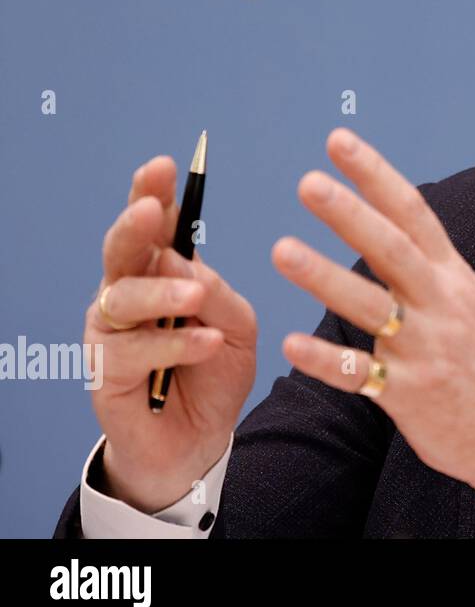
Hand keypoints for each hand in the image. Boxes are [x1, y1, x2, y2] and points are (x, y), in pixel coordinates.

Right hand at [87, 156, 257, 512]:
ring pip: (123, 296)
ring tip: (195, 298)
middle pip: (122, 249)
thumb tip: (186, 265)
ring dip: (161, 292)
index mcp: (162, 271)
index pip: (156, 225)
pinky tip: (204, 344)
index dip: (155, 194)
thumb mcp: (236, 326)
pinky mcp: (106, 371)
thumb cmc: (214, 372)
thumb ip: (217, 293)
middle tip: (151, 209)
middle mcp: (128, 292)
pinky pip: (136, 349)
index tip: (165, 166)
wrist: (199, 440)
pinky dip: (175, 344)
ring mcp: (112, 331)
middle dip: (135, 224)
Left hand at [272, 128, 474, 530]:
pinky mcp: (411, 394)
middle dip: (350, 214)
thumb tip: (391, 221)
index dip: (376, 175)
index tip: (339, 142)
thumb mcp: (470, 303)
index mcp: (454, 277)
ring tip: (282, 249)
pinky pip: (362, 375)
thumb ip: (429, 267)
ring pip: (372, 307)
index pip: (414, 213)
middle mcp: (442, 305)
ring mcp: (427, 349)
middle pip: (393, 250)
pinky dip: (326, 360)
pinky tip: (291, 343)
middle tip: (310, 182)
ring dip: (325, 277)